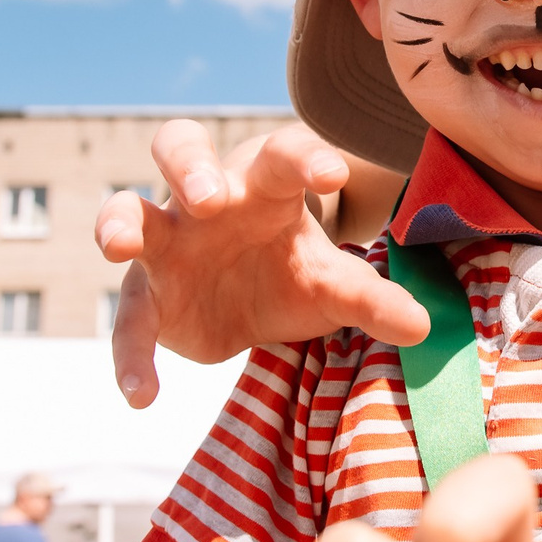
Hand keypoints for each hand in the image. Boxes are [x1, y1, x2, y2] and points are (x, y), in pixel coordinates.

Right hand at [96, 122, 428, 406]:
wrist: (251, 299)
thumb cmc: (293, 270)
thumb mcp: (334, 286)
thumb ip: (371, 299)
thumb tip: (422, 326)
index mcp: (266, 184)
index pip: (283, 154)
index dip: (305, 158)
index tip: (333, 176)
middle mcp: (208, 198)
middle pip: (181, 146)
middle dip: (188, 165)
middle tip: (208, 195)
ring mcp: (169, 240)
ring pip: (127, 209)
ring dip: (118, 221)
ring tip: (118, 246)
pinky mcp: (149, 292)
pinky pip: (130, 317)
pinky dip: (130, 354)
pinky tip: (142, 394)